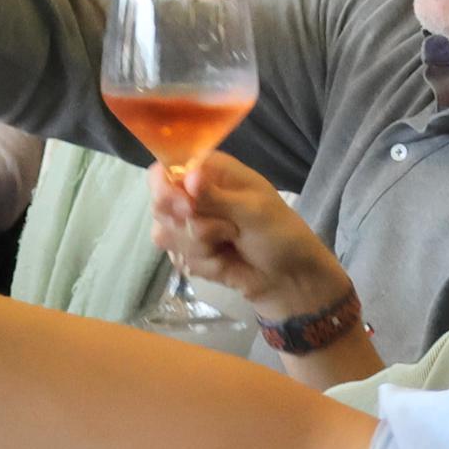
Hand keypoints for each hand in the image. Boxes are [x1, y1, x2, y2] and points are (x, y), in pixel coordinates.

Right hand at [151, 152, 349, 320]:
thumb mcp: (253, 210)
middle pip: (159, 204)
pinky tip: (225, 262)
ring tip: (231, 242)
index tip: (184, 207)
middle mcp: (193, 195)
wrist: (289, 279)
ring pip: (165, 235)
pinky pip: (177, 258)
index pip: (165, 169)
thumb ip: (216, 196)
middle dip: (188, 223)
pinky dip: (204, 264)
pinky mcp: (189, 253)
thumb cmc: (279, 234)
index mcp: (210, 172)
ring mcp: (189, 225)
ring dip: (200, 246)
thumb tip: (189, 177)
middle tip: (223, 230)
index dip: (165, 187)